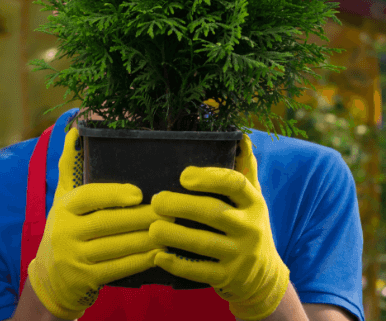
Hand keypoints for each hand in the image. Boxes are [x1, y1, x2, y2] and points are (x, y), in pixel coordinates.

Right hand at [28, 127, 163, 319]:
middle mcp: (64, 231)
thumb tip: (74, 127)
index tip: (139, 193)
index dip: (113, 194)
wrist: (51, 277)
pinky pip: (118, 269)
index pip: (87, 197)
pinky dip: (140, 261)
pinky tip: (159, 253)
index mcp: (62, 207)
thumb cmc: (65, 228)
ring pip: (117, 246)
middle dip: (142, 217)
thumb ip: (69, 164)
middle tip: (171, 211)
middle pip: (108, 222)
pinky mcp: (86, 279)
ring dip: (147, 239)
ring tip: (171, 230)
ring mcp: (74, 257)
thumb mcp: (62, 197)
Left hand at [149, 134, 289, 319]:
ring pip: (202, 243)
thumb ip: (244, 170)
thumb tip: (242, 136)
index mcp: (254, 203)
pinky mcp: (227, 277)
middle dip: (180, 205)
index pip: (235, 183)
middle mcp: (250, 228)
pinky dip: (176, 264)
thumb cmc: (248, 227)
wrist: (264, 277)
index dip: (209, 177)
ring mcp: (240, 255)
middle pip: (213, 212)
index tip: (183, 175)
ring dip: (173, 234)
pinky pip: (198, 271)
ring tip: (151, 227)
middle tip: (155, 200)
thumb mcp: (253, 200)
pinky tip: (157, 255)